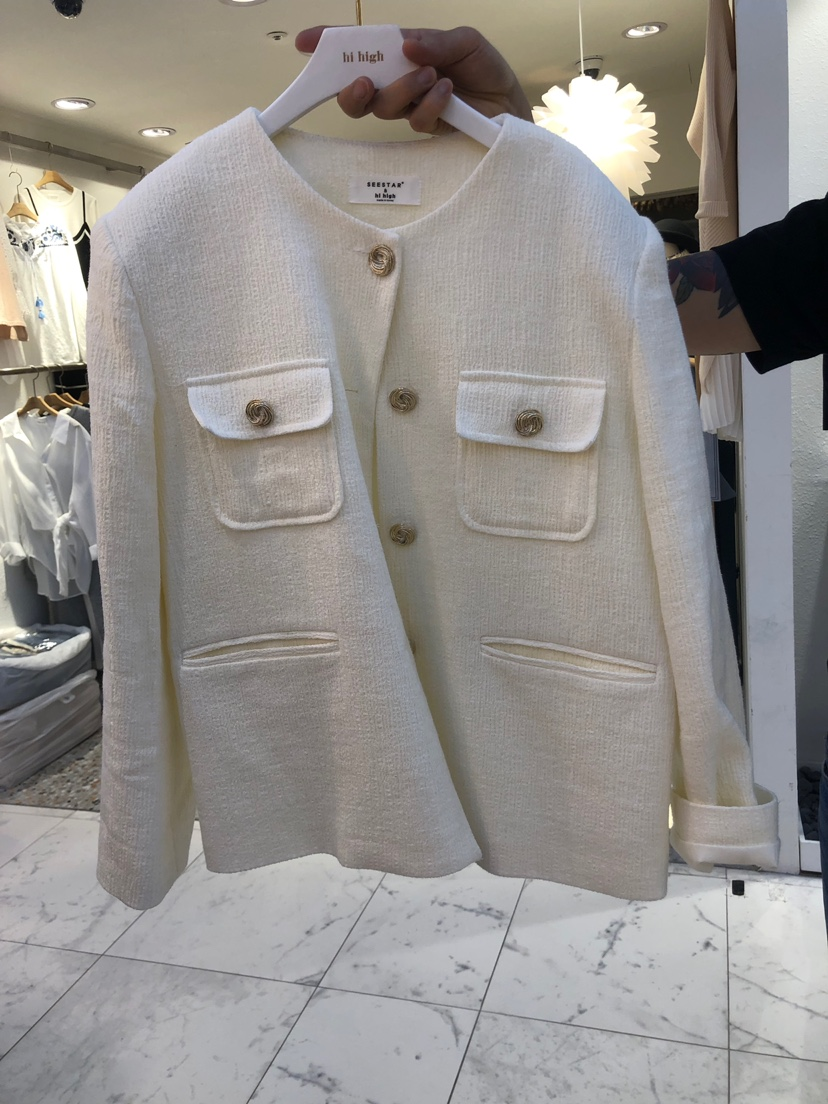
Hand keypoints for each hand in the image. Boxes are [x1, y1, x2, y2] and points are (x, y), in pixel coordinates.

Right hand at [294, 25, 532, 135]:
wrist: (513, 105)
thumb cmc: (486, 70)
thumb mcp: (464, 42)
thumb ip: (434, 41)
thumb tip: (405, 45)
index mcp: (400, 55)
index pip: (359, 49)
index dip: (330, 47)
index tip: (305, 44)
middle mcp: (398, 83)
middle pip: (355, 92)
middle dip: (352, 89)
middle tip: (365, 80)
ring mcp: (410, 108)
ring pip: (382, 108)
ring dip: (402, 89)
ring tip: (432, 76)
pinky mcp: (427, 129)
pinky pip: (415, 120)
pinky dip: (430, 103)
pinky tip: (449, 93)